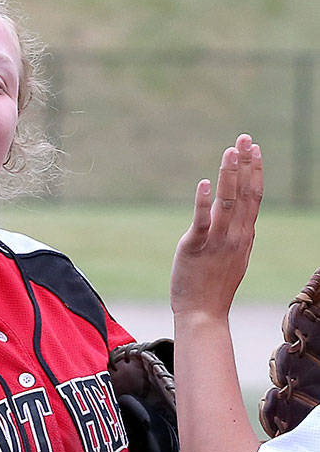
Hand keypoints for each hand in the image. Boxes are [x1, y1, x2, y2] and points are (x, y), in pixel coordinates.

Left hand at [170, 134, 262, 317]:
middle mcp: (236, 236)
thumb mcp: (233, 257)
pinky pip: (202, 221)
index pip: (255, 197)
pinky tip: (204, 183)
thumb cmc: (215, 286)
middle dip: (247, 164)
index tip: (255, 149)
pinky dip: (204, 201)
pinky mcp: (196, 247)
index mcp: (245, 236)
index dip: (255, 171)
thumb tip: (240, 218)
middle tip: (245, 138)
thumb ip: (236, 235)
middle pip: (246, 194)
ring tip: (230, 150)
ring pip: (228, 203)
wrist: (203, 313)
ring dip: (230, 175)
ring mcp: (217, 241)